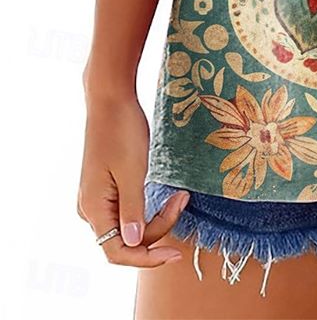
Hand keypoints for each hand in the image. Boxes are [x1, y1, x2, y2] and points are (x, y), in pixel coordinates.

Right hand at [77, 90, 189, 266]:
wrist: (111, 100)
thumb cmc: (121, 131)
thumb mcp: (132, 171)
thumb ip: (132, 209)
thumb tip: (132, 242)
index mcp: (94, 208)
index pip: (117, 253)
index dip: (146, 259)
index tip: (175, 254)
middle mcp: (92, 209)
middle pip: (126, 240)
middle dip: (159, 228)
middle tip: (182, 200)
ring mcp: (99, 198)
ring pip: (129, 226)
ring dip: (156, 218)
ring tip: (180, 196)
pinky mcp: (108, 187)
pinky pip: (128, 210)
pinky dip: (149, 208)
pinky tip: (166, 197)